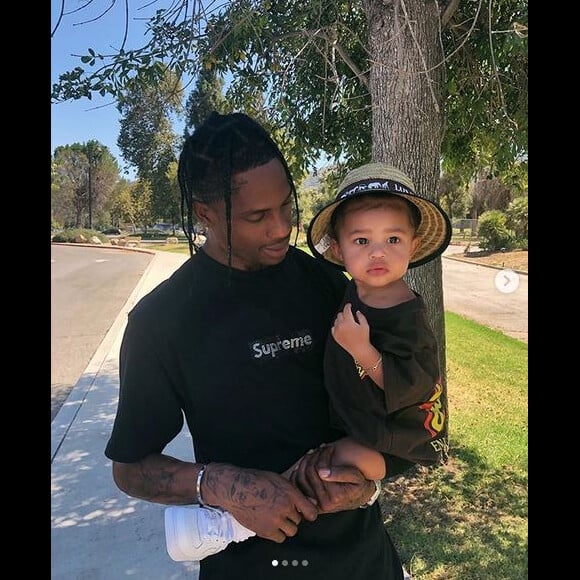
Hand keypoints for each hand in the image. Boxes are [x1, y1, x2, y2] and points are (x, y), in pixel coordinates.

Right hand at [202, 463, 318, 542]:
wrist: (236, 489)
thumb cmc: (257, 481)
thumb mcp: (278, 479)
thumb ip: (294, 492)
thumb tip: (311, 502)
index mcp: (290, 493)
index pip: (311, 511)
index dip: (309, 513)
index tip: (306, 513)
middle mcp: (285, 507)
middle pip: (299, 520)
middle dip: (292, 516)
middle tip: (282, 511)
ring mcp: (275, 520)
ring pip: (292, 531)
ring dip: (286, 526)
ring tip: (277, 518)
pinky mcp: (265, 531)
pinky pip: (280, 538)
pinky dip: (277, 534)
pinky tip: (271, 525)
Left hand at [288, 444, 374, 512]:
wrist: (359, 496)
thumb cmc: (359, 484)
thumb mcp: (355, 477)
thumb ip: (340, 473)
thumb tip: (321, 472)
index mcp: (335, 497)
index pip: (319, 470)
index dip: (322, 455)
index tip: (328, 447)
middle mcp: (323, 503)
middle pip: (308, 473)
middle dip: (313, 456)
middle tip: (320, 448)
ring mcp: (315, 505)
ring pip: (301, 479)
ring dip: (305, 462)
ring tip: (313, 453)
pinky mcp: (311, 504)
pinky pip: (298, 487)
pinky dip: (297, 473)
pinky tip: (305, 463)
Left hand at [331, 303, 370, 355]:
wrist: (359, 350)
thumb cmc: (363, 338)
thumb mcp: (365, 325)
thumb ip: (361, 316)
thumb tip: (357, 312)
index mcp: (348, 322)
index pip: (346, 310)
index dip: (348, 306)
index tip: (349, 305)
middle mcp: (341, 325)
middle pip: (340, 314)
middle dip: (344, 313)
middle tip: (349, 315)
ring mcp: (337, 331)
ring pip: (336, 320)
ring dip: (340, 319)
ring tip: (346, 322)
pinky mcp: (335, 336)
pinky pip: (333, 328)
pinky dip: (337, 326)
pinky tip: (341, 327)